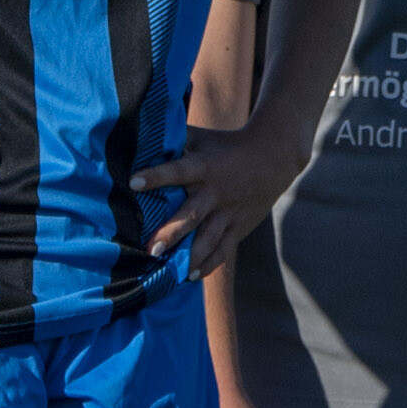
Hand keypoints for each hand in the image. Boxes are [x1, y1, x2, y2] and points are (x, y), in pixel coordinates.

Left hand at [130, 118, 306, 278]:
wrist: (273, 157)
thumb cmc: (226, 145)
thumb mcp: (202, 138)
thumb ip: (174, 139)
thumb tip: (140, 131)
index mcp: (204, 168)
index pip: (177, 171)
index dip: (156, 176)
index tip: (133, 182)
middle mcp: (216, 193)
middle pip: (192, 215)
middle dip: (172, 232)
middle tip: (152, 248)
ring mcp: (229, 213)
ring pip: (209, 239)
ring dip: (191, 256)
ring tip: (173, 272)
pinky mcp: (238, 227)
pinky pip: (224, 249)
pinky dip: (209, 264)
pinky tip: (192, 276)